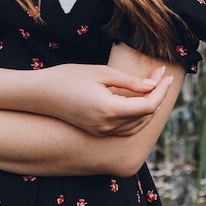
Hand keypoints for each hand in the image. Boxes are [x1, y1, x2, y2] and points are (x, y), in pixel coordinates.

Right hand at [39, 62, 172, 135]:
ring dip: (149, 107)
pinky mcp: (98, 132)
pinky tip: (138, 101)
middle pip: (145, 116)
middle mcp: (108, 126)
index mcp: (110, 110)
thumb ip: (128, 81)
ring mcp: (103, 132)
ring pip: (137, 125)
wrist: (41, 94)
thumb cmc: (68, 77)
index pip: (148, 105)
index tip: (164, 74)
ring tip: (152, 85)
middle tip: (159, 75)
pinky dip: (137, 116)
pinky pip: (126, 128)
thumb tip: (152, 85)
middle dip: (157, 95)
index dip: (160, 90)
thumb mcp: (100, 73)